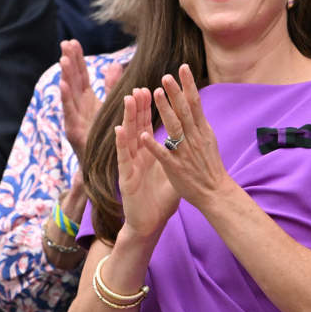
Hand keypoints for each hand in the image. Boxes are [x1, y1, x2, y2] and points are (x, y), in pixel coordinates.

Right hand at [61, 39, 120, 160]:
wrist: (100, 171)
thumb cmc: (104, 140)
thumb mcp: (109, 110)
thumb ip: (111, 88)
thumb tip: (115, 65)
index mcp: (86, 102)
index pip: (81, 76)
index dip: (77, 59)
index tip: (72, 42)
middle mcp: (78, 108)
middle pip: (73, 81)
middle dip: (69, 62)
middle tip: (66, 43)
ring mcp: (73, 119)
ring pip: (69, 94)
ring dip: (65, 76)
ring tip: (63, 59)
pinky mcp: (73, 132)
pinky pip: (70, 112)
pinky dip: (65, 98)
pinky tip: (62, 84)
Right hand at [115, 87, 178, 239]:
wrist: (150, 223)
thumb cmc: (161, 201)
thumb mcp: (173, 175)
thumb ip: (177, 158)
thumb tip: (190, 143)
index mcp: (149, 154)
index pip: (148, 127)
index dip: (150, 109)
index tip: (152, 90)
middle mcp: (137, 157)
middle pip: (137, 127)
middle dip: (138, 107)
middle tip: (139, 88)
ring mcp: (130, 166)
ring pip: (128, 138)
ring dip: (128, 118)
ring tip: (128, 100)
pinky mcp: (125, 178)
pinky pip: (123, 158)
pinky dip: (121, 144)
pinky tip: (120, 130)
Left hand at [140, 65, 234, 212]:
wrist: (216, 193)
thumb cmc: (209, 167)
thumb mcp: (208, 140)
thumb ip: (199, 123)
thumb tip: (195, 103)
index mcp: (202, 131)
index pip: (195, 103)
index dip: (189, 85)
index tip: (183, 68)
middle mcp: (194, 138)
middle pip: (184, 111)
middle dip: (176, 93)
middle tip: (166, 76)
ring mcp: (185, 153)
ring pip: (174, 128)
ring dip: (165, 110)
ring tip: (156, 93)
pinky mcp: (175, 168)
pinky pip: (163, 155)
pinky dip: (153, 145)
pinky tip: (143, 135)